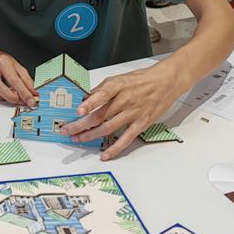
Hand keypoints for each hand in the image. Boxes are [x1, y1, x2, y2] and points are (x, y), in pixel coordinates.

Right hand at [0, 47, 38, 105]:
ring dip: (0, 97)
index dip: (23, 92)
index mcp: (3, 61)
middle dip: (11, 97)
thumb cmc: (2, 62)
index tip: (30, 101)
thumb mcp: (17, 66)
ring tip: (7, 94)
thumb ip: (26, 80)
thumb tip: (34, 93)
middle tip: (20, 102)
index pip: (14, 79)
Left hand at [61, 64, 182, 159]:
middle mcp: (124, 100)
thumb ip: (101, 90)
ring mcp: (133, 113)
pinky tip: (104, 154)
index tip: (78, 111)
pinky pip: (126, 139)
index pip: (102, 95)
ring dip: (91, 135)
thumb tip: (84, 100)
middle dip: (81, 124)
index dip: (89, 103)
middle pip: (100, 115)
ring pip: (108, 128)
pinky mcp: (141, 123)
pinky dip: (115, 148)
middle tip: (67, 130)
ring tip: (78, 139)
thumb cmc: (141, 80)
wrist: (166, 82)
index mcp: (117, 86)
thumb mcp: (119, 79)